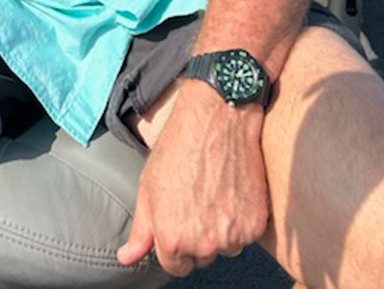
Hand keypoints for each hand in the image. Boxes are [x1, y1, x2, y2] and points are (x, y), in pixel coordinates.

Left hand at [117, 80, 270, 276]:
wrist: (217, 118)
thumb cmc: (178, 147)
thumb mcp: (149, 186)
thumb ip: (141, 229)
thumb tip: (126, 257)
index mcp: (172, 238)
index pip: (175, 265)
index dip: (174, 242)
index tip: (178, 218)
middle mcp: (204, 244)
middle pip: (201, 257)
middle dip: (197, 236)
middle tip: (196, 199)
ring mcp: (233, 236)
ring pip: (225, 246)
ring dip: (221, 230)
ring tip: (214, 192)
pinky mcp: (256, 224)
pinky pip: (247, 234)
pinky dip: (241, 218)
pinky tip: (232, 190)